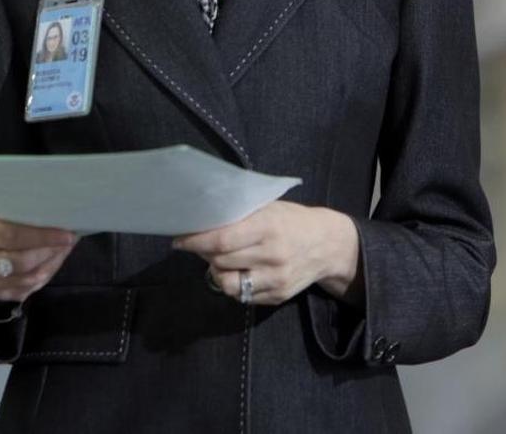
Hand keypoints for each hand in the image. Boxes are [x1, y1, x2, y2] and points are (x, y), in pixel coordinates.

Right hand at [0, 210, 78, 303]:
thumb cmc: (1, 220)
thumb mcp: (8, 210)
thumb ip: (27, 215)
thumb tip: (61, 217)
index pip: (13, 236)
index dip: (42, 236)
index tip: (66, 234)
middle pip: (22, 262)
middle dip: (49, 252)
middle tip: (68, 242)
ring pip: (28, 279)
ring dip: (51, 264)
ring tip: (62, 249)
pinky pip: (28, 290)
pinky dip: (44, 276)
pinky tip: (51, 262)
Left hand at [172, 202, 361, 305]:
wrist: (327, 244)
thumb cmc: (290, 220)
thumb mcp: (267, 208)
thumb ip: (238, 215)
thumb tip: (200, 221)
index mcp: (267, 227)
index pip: (221, 240)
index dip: (195, 242)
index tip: (179, 239)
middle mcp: (272, 256)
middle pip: (221, 261)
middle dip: (202, 254)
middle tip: (196, 245)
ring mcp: (275, 279)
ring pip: (228, 284)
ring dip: (215, 272)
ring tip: (217, 260)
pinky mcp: (277, 296)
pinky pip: (242, 295)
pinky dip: (232, 284)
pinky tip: (235, 270)